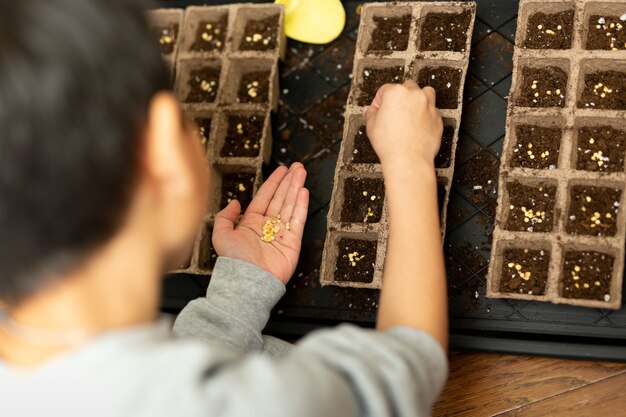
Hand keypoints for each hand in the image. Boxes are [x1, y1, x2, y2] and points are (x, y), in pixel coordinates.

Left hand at [212, 163, 308, 283]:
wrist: (248, 282)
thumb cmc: (233, 261)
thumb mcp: (221, 235)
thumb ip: (226, 216)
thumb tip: (234, 202)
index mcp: (251, 223)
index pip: (265, 197)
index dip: (274, 183)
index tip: (281, 170)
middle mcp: (267, 226)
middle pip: (280, 198)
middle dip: (289, 182)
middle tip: (297, 167)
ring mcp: (281, 234)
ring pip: (290, 206)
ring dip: (296, 188)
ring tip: (302, 173)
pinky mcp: (293, 243)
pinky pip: (298, 220)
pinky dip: (301, 205)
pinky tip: (303, 192)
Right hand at [364, 80, 442, 168]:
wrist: (409, 159)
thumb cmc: (390, 143)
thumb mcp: (371, 126)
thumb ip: (370, 114)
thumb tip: (369, 110)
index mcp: (395, 93)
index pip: (384, 90)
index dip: (379, 102)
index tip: (378, 111)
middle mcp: (414, 95)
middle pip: (406, 87)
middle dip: (399, 97)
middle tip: (393, 112)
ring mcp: (428, 105)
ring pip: (425, 93)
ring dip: (418, 99)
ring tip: (410, 112)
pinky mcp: (437, 117)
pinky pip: (432, 110)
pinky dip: (426, 114)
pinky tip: (418, 125)